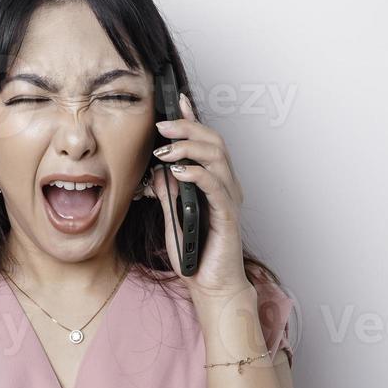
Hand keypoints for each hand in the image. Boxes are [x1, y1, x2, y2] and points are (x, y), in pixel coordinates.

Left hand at [144, 93, 251, 299]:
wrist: (211, 286)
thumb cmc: (195, 254)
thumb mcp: (173, 218)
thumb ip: (169, 193)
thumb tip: (159, 170)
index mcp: (214, 183)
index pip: (205, 143)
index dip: (193, 120)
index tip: (177, 101)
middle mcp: (226, 186)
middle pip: (213, 142)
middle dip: (187, 128)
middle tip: (161, 126)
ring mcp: (228, 200)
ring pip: (216, 158)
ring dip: (188, 148)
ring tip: (165, 150)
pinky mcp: (227, 215)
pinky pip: (214, 186)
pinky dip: (197, 174)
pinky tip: (178, 171)